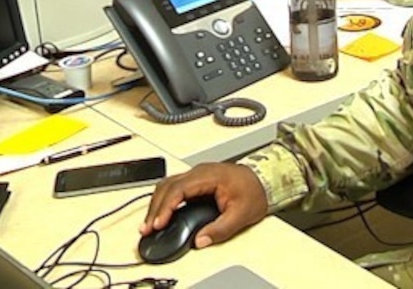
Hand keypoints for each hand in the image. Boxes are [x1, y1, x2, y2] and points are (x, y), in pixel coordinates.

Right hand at [139, 162, 267, 248]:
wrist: (265, 180)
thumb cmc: (255, 191)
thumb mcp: (241, 214)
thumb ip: (220, 229)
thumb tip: (201, 240)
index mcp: (210, 176)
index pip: (179, 189)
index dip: (166, 207)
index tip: (158, 223)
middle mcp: (200, 171)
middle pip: (168, 186)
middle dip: (155, 208)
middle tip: (147, 228)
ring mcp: (197, 174)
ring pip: (167, 185)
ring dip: (156, 204)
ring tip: (149, 224)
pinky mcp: (196, 180)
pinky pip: (173, 187)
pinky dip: (164, 200)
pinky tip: (160, 214)